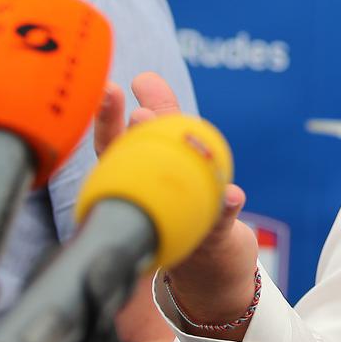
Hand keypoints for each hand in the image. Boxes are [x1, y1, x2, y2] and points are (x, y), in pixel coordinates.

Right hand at [96, 72, 260, 337]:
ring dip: (176, 174)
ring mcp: (176, 225)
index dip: (107, 119)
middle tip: (141, 116)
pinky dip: (224, 209)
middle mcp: (145, 205)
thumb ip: (162, 116)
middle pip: (135, 174)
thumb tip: (144, 76)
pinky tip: (233, 194)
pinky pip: (217, 224)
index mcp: (132, 179)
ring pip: (173, 200)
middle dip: (137, 145)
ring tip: (187, 143)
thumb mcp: (171, 154)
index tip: (109, 87)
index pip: (111, 148)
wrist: (207, 264)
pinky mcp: (210, 240)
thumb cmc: (179, 200)